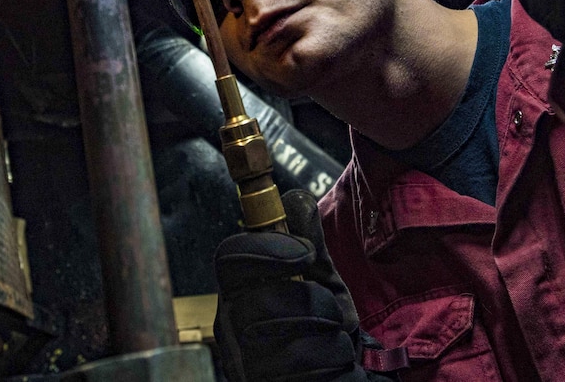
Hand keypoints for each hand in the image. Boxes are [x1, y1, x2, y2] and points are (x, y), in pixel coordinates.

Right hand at [214, 189, 374, 381]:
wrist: (332, 372)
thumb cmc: (320, 325)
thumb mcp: (321, 278)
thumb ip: (309, 241)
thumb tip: (295, 200)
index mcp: (236, 291)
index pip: (230, 257)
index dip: (268, 249)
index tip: (305, 253)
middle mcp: (230, 330)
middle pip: (260, 302)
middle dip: (312, 301)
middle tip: (332, 308)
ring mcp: (246, 365)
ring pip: (288, 341)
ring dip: (329, 335)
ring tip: (334, 336)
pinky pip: (306, 373)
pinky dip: (335, 362)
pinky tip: (335, 361)